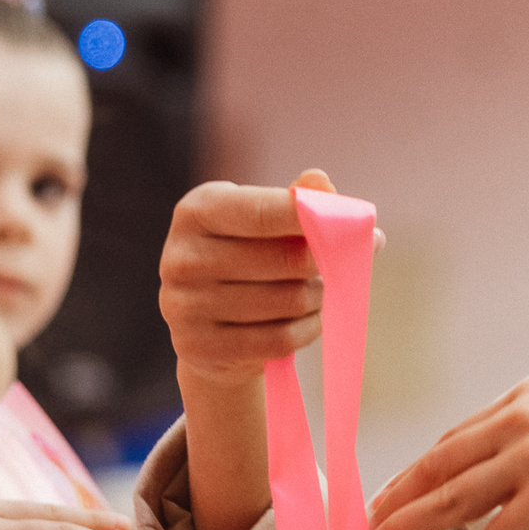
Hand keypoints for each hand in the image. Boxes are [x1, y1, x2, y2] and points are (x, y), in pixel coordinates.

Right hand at [157, 177, 329, 385]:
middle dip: (322, 262)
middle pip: (282, 260)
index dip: (306, 216)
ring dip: (318, 297)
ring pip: (287, 301)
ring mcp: (184, 306)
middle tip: (343, 262)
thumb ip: (292, 200)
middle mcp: (181, 257)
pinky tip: (310, 318)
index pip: (259, 211)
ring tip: (321, 290)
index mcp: (196, 212)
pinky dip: (308, 329)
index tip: (347, 219)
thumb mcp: (261, 222)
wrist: (209, 329)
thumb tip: (320, 182)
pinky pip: (279, 339)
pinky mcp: (198, 347)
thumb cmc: (246, 258)